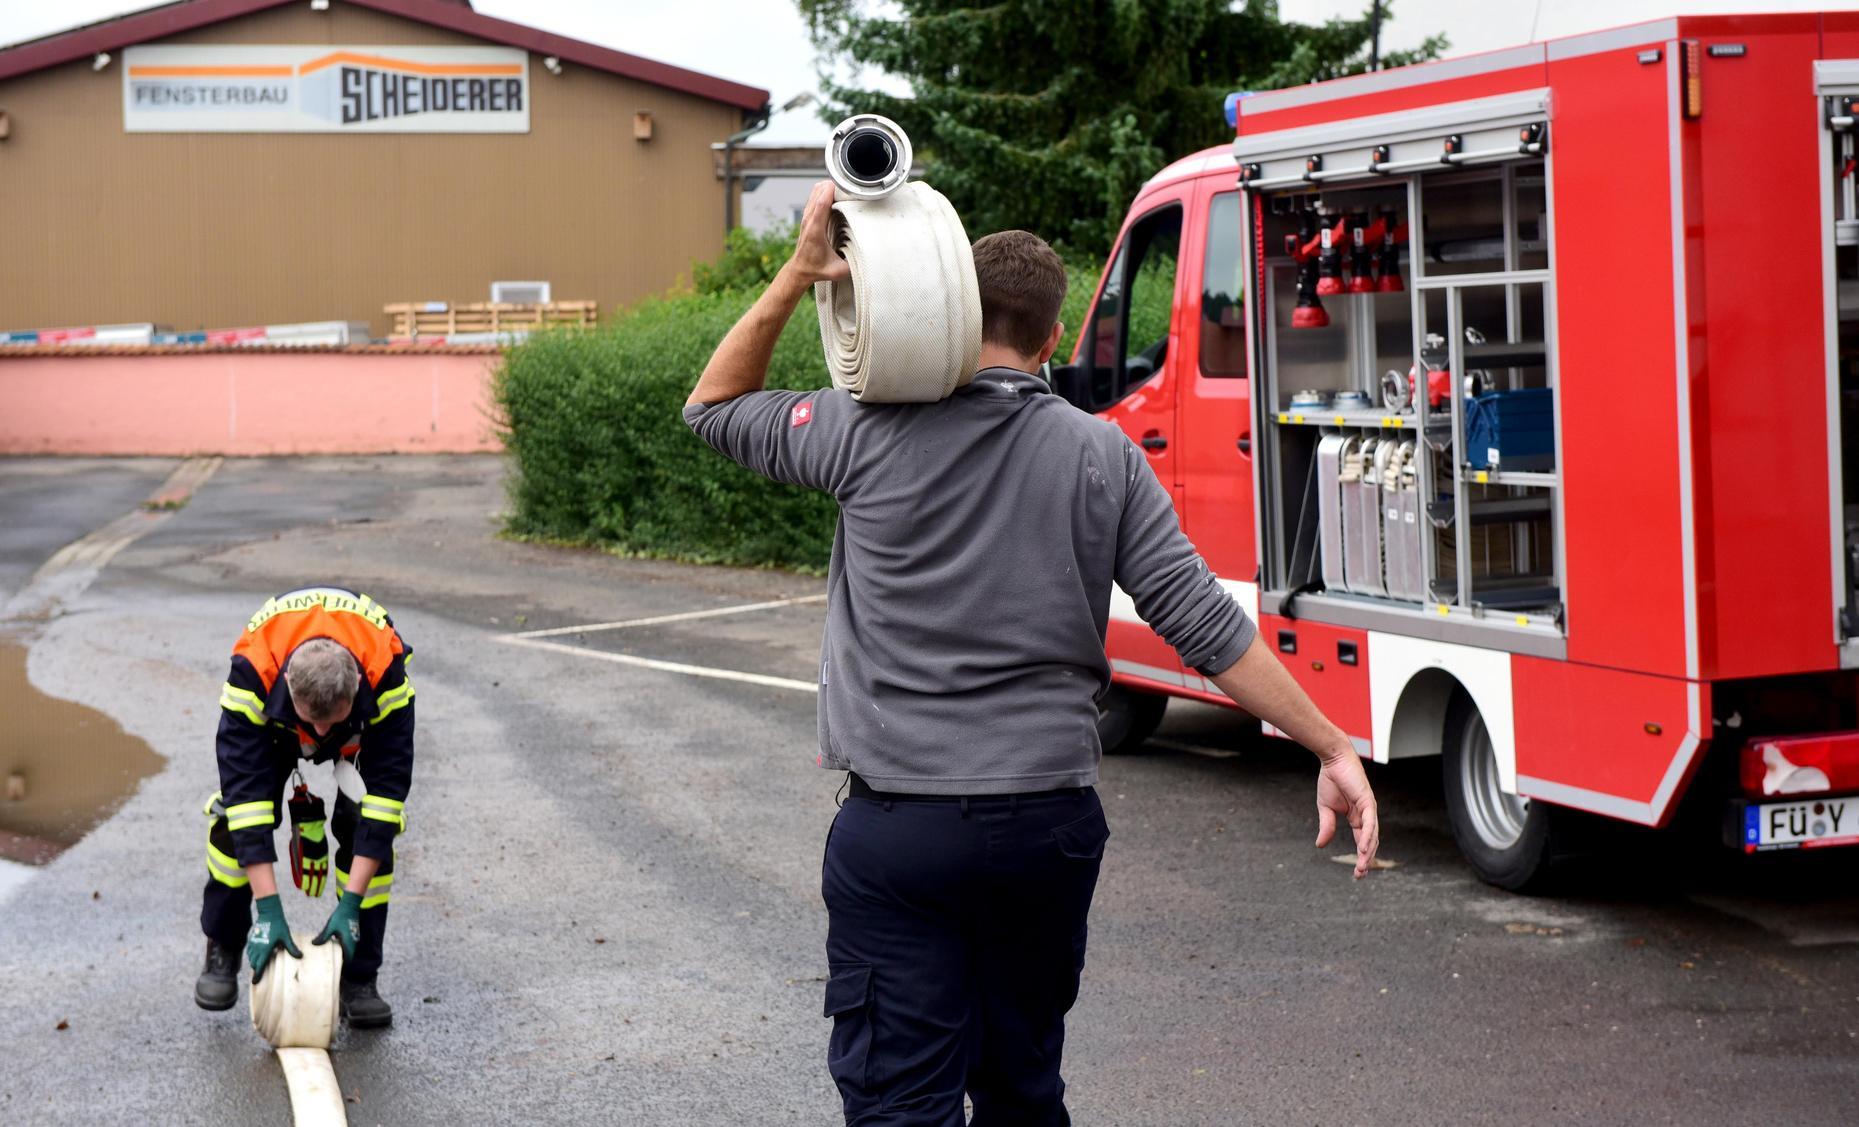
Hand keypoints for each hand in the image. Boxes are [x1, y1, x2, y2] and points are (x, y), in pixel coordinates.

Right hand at [246, 894, 301, 981]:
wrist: (269, 913)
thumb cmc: (278, 925)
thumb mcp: (286, 937)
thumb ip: (292, 948)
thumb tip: (300, 956)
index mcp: (265, 949)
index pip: (259, 965)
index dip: (257, 975)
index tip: (255, 982)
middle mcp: (257, 948)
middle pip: (254, 963)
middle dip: (256, 969)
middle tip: (259, 974)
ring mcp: (253, 943)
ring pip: (250, 957)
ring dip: (254, 962)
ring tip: (259, 966)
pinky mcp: (252, 938)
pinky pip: (249, 950)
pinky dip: (251, 955)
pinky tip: (256, 955)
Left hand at [312, 890, 362, 962]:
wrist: (350, 905)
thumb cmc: (341, 916)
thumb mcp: (330, 927)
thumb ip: (323, 937)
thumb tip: (313, 944)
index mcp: (349, 942)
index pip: (348, 959)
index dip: (343, 966)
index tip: (336, 972)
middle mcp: (353, 941)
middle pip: (348, 956)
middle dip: (341, 962)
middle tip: (331, 967)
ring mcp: (354, 937)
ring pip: (348, 950)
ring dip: (342, 954)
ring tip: (331, 958)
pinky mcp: (352, 934)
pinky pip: (348, 945)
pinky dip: (342, 948)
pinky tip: (333, 947)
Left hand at [784, 180, 851, 285]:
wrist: (800, 269)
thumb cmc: (816, 269)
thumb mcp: (837, 271)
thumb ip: (852, 267)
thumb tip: (869, 259)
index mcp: (815, 231)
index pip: (821, 204)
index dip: (832, 191)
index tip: (844, 184)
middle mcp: (809, 221)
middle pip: (818, 192)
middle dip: (833, 185)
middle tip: (849, 186)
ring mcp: (807, 217)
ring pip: (815, 191)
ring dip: (829, 186)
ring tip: (844, 188)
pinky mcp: (808, 216)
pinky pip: (814, 196)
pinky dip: (824, 191)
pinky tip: (836, 194)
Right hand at [1315, 749, 1380, 878]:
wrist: (1332, 759)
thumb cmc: (1330, 780)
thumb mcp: (1325, 808)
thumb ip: (1326, 826)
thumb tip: (1320, 846)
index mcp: (1357, 817)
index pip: (1362, 841)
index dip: (1360, 856)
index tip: (1356, 873)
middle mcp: (1366, 815)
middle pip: (1370, 842)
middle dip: (1366, 859)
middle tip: (1360, 875)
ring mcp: (1369, 809)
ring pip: (1372, 835)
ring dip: (1368, 852)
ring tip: (1362, 867)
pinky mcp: (1367, 801)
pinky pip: (1369, 822)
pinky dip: (1368, 835)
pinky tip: (1364, 848)